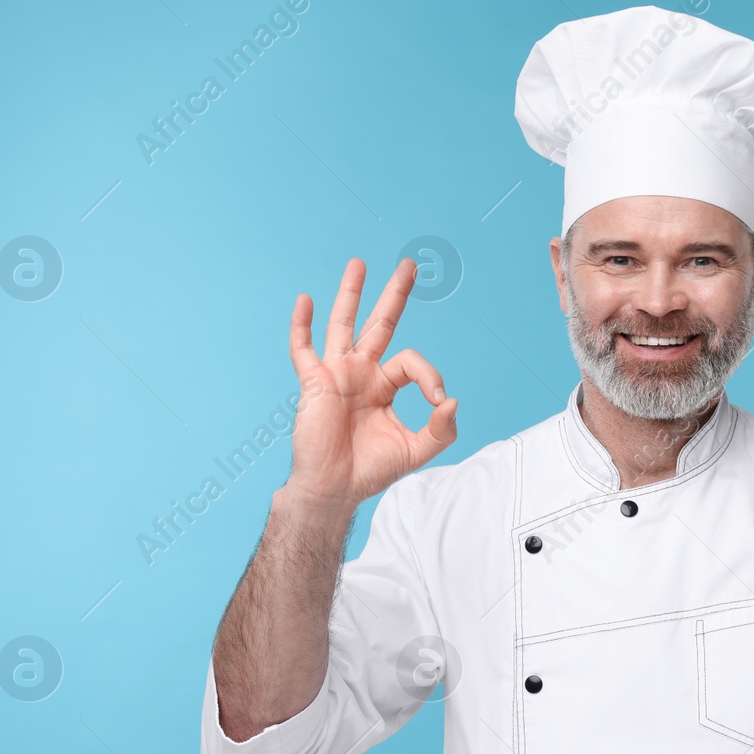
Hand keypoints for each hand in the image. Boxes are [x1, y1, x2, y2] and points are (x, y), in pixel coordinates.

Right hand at [284, 257, 457, 512]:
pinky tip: (304, 300)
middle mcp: (362, 374)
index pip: (412, 363)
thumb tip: (451, 401)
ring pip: (344, 325)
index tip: (437, 400)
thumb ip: (441, 429)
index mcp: (385, 387)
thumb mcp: (416, 451)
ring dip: (350, 294)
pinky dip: (301, 325)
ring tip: (359, 264)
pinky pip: (303, 349)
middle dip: (394, 296)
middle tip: (409, 265)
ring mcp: (337, 374)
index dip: (429, 375)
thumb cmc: (371, 471)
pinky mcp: (314, 382)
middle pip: (380, 325)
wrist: (334, 489)